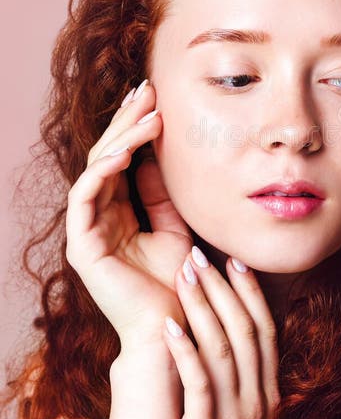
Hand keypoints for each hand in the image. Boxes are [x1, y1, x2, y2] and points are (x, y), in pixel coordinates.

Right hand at [65, 78, 192, 350]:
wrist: (178, 327)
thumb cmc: (180, 283)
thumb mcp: (175, 228)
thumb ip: (161, 196)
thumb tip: (154, 158)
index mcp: (118, 213)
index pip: (122, 159)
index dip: (135, 127)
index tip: (156, 97)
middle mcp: (98, 217)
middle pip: (107, 156)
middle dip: (128, 121)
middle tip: (148, 90)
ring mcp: (87, 231)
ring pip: (96, 169)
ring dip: (122, 137)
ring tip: (149, 114)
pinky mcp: (82, 246)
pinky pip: (85, 197)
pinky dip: (103, 171)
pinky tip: (127, 150)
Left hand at [163, 248, 280, 418]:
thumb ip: (245, 387)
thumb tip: (231, 348)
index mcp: (269, 393)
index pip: (265, 330)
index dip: (250, 294)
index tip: (235, 261)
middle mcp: (258, 399)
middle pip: (244, 330)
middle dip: (222, 289)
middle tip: (200, 255)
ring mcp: (235, 417)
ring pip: (222, 348)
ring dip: (202, 308)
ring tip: (183, 276)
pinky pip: (197, 383)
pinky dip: (184, 350)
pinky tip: (169, 326)